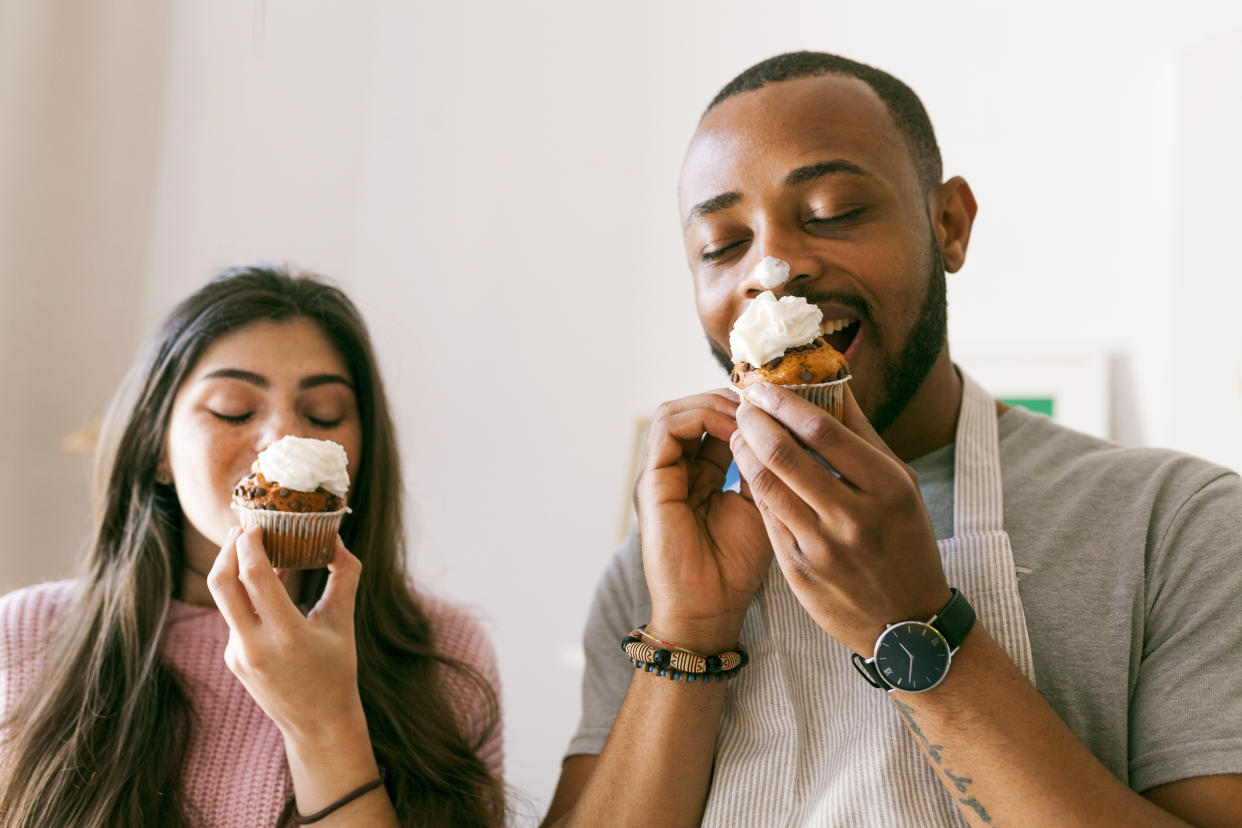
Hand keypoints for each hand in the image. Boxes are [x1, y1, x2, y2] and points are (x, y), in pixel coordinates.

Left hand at [207, 526, 367, 740]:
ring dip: (235, 570)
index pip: (253, 577)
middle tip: (241, 528)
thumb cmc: (337, 670)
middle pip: (221, 583)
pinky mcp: (232, 659)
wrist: (317, 724)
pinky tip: (265, 587)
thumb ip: (344, 577)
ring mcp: (237, 654)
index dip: (250, 545)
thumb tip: (338, 539)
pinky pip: (234, 617)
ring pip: (226, 599)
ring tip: (254, 548)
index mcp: (286, 635)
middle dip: (227, 550)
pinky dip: (246, 596)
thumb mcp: (343, 622)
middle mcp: (254, 646)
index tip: (257, 524)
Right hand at [634, 390, 772, 651]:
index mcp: (698, 475)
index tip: (778, 407)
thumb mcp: (760, 506)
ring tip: (751, 413)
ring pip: (677, 411)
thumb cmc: (735, 568)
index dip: (744, 410)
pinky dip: (701, 417)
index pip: (713, 424)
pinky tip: (735, 428)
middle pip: (692, 411)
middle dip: (730, 400)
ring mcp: (659, 474)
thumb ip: (763, 470)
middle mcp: (674, 470)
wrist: (708, 610)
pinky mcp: (651, 481)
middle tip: (766, 402)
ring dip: (715, 404)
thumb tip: (787, 431)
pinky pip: (668, 427)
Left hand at [730, 382, 949, 654]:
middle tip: (744, 404)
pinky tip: (750, 470)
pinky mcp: (798, 571)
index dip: (785, 402)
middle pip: (785, 455)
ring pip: (767, 485)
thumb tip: (832, 384)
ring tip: (740, 432)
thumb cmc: (904, 541)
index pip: (823, 430)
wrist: (906, 625)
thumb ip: (864, 436)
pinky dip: (755, 487)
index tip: (764, 387)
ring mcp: (823, 547)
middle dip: (755, 421)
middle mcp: (854, 517)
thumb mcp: (901, 485)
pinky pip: (767, 517)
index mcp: (887, 487)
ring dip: (745, 451)